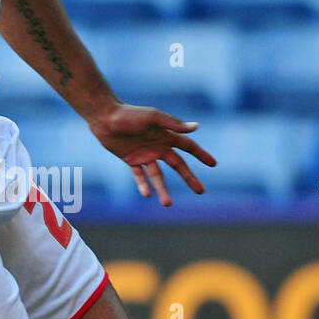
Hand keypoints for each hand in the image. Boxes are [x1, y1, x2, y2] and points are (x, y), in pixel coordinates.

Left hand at [89, 103, 216, 206]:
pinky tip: (147, 194)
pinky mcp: (131, 159)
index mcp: (166, 135)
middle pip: (178, 165)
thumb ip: (173, 124)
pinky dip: (143, 184)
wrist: (105, 117)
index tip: (213, 164)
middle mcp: (158, 146)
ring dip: (162, 189)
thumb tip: (196, 127)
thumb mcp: (153, 118)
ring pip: (158, 176)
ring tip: (168, 204)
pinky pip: (139, 175)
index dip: (201, 155)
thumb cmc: (129, 114)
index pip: (188, 146)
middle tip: (200, 191)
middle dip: (189, 177)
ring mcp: (145, 154)